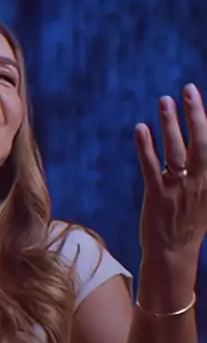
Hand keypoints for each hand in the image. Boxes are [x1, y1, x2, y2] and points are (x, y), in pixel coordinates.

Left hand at [135, 83, 206, 266]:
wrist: (174, 253)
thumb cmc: (191, 221)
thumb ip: (206, 170)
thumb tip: (201, 142)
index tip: (202, 98)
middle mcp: (201, 182)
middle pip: (201, 142)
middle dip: (196, 114)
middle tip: (189, 89)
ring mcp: (178, 189)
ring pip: (175, 150)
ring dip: (170, 123)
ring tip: (165, 101)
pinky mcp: (157, 196)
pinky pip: (151, 166)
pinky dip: (146, 146)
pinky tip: (142, 128)